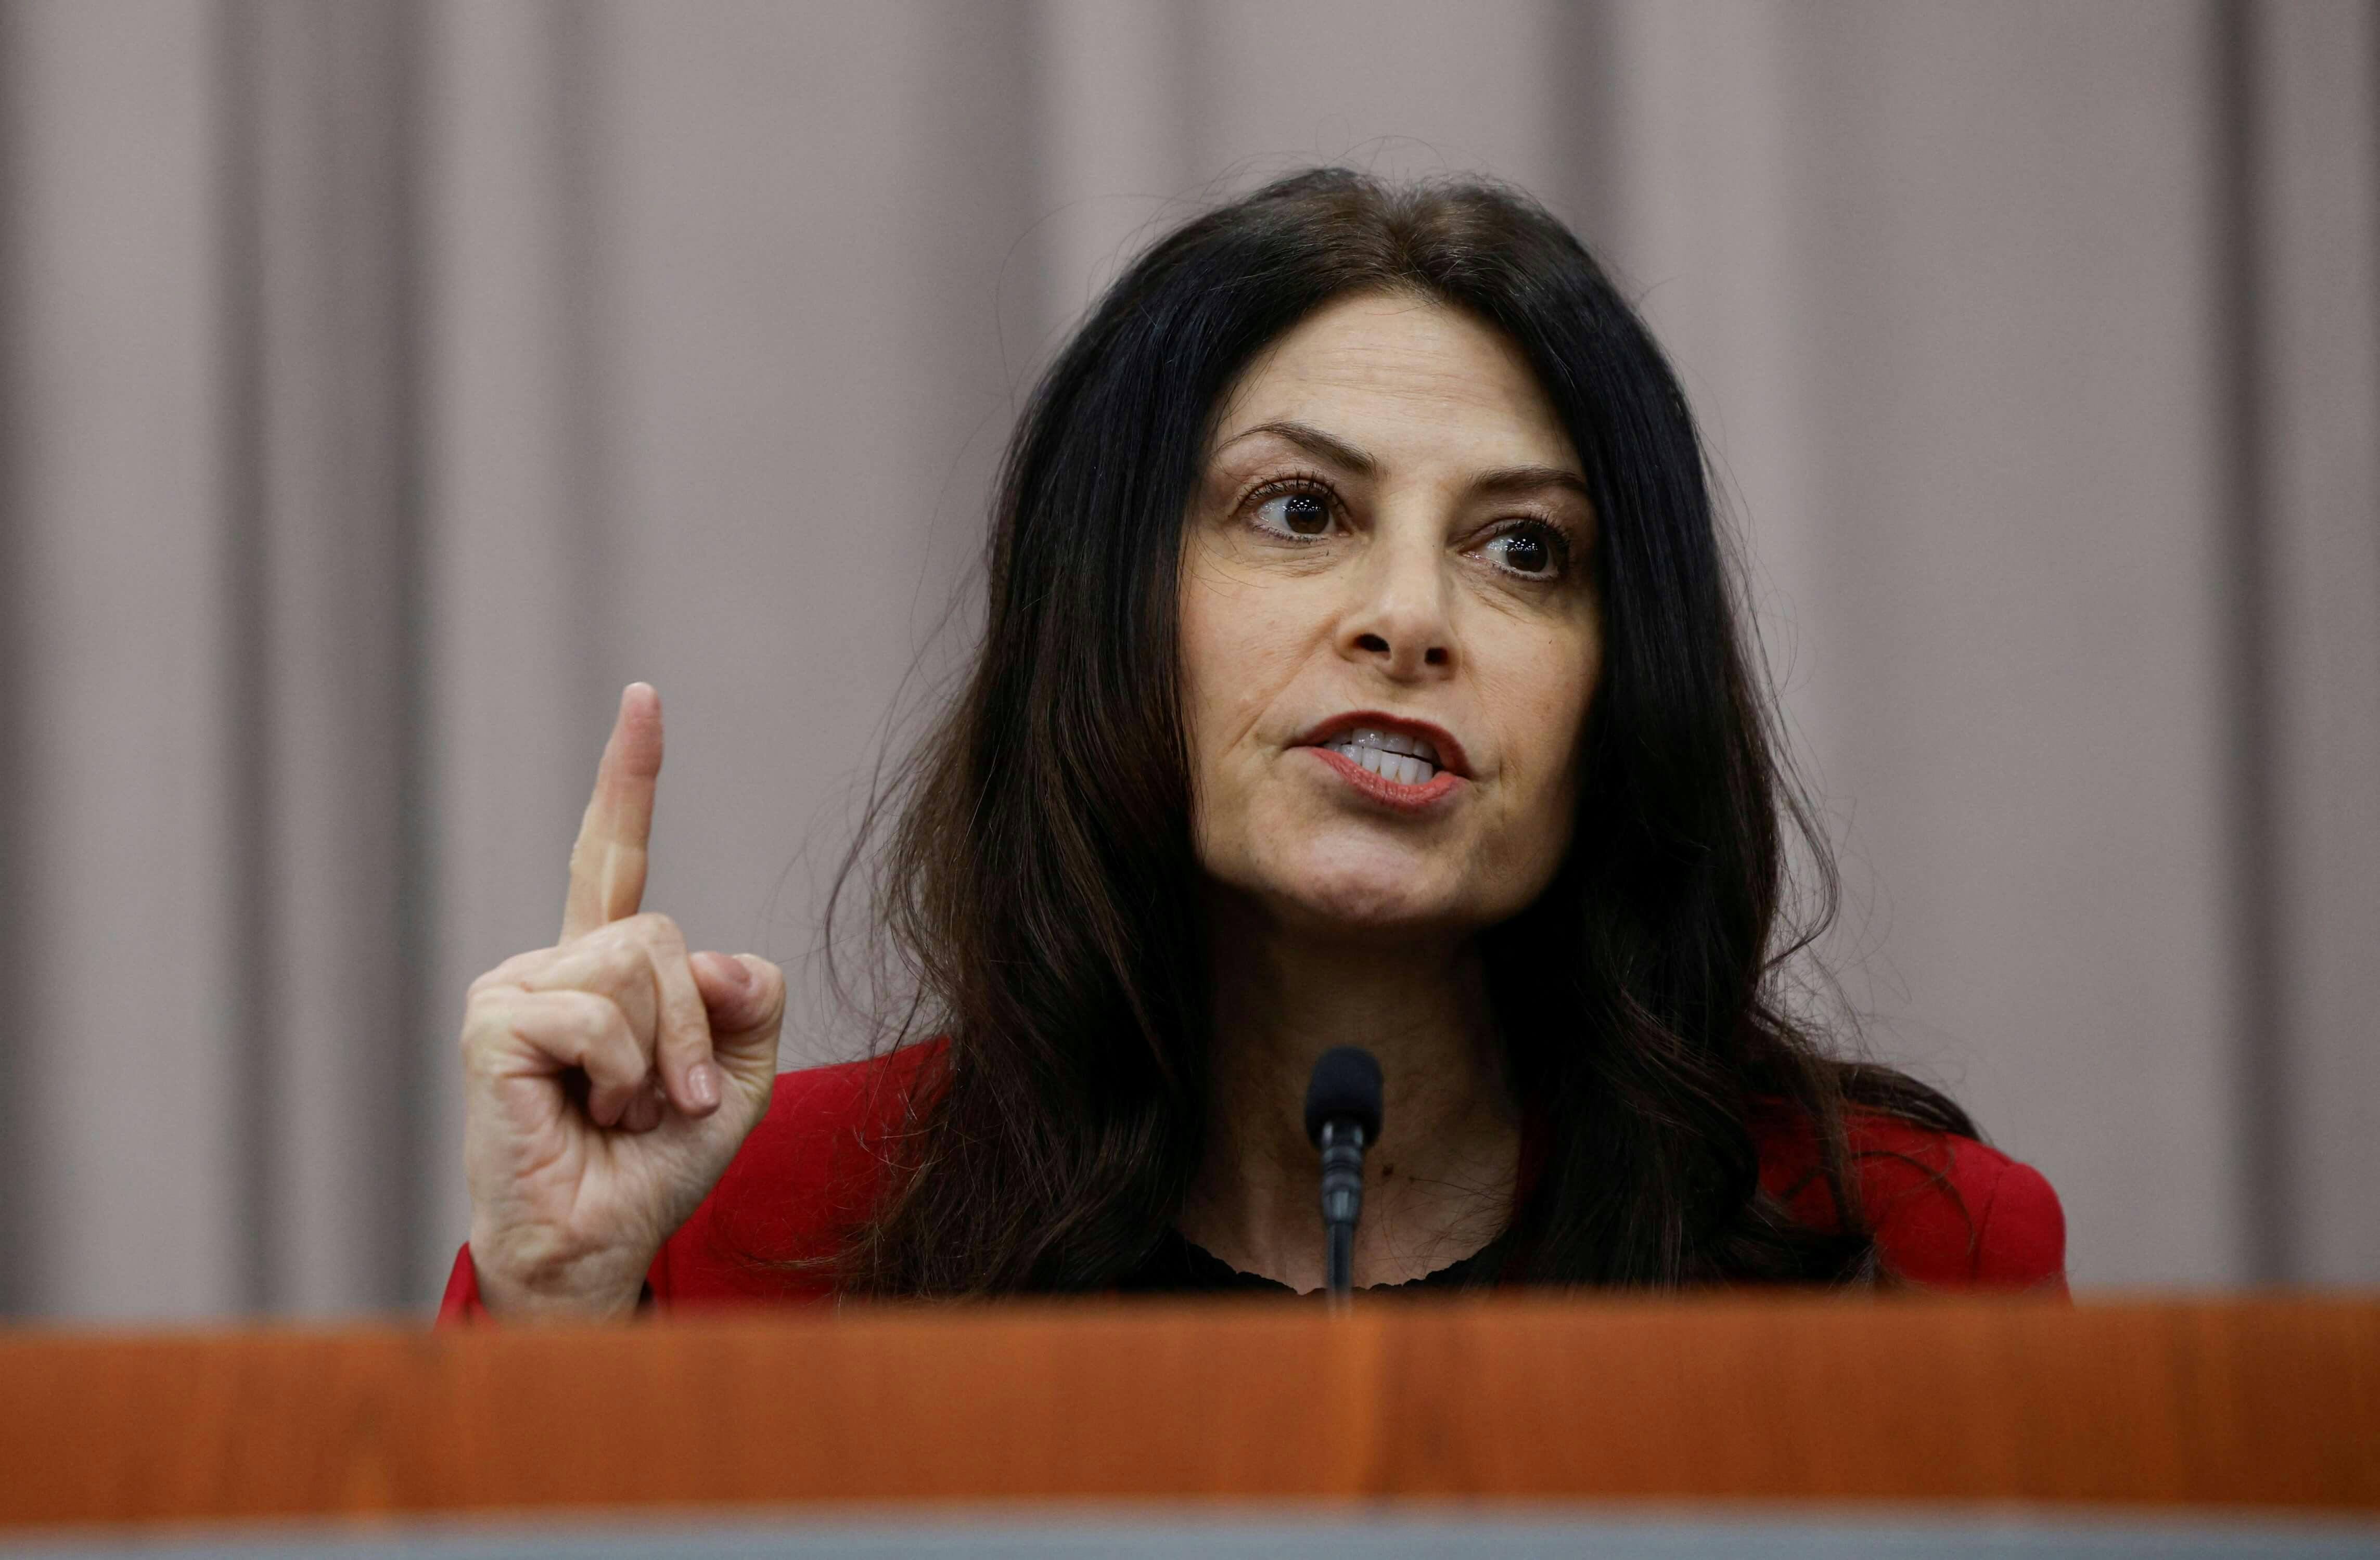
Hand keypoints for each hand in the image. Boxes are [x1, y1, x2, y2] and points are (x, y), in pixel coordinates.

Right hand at [459, 683, 784, 1318]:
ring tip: (621, 1111)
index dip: (629, 776)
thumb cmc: (656, 1163)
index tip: (644, 697)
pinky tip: (588, 1115)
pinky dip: (621, 1075)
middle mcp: (552, 963)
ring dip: (661, 1060)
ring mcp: (514, 988)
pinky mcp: (493, 1025)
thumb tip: (718, 959)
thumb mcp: (741, 1076)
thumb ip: (750, 1000)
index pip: (615, 854)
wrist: (602, 1244)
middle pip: (661, 933)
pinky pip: (599, 1017)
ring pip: (638, 968)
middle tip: (672, 1100)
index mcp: (605, 965)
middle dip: (695, 1028)